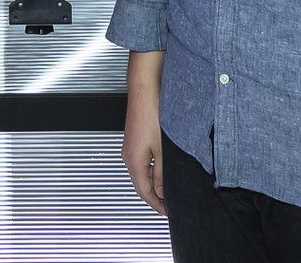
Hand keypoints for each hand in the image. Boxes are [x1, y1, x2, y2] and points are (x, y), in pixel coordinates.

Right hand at [121, 52, 165, 215]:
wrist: (144, 88)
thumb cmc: (152, 113)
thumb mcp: (163, 149)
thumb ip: (162, 173)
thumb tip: (162, 192)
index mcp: (134, 161)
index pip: (144, 193)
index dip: (157, 205)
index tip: (168, 212)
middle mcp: (129, 156)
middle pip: (141, 185)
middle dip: (156, 196)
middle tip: (171, 203)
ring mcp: (130, 147)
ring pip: (142, 173)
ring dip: (155, 183)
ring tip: (170, 188)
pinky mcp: (135, 139)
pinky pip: (142, 161)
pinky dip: (152, 170)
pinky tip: (164, 168)